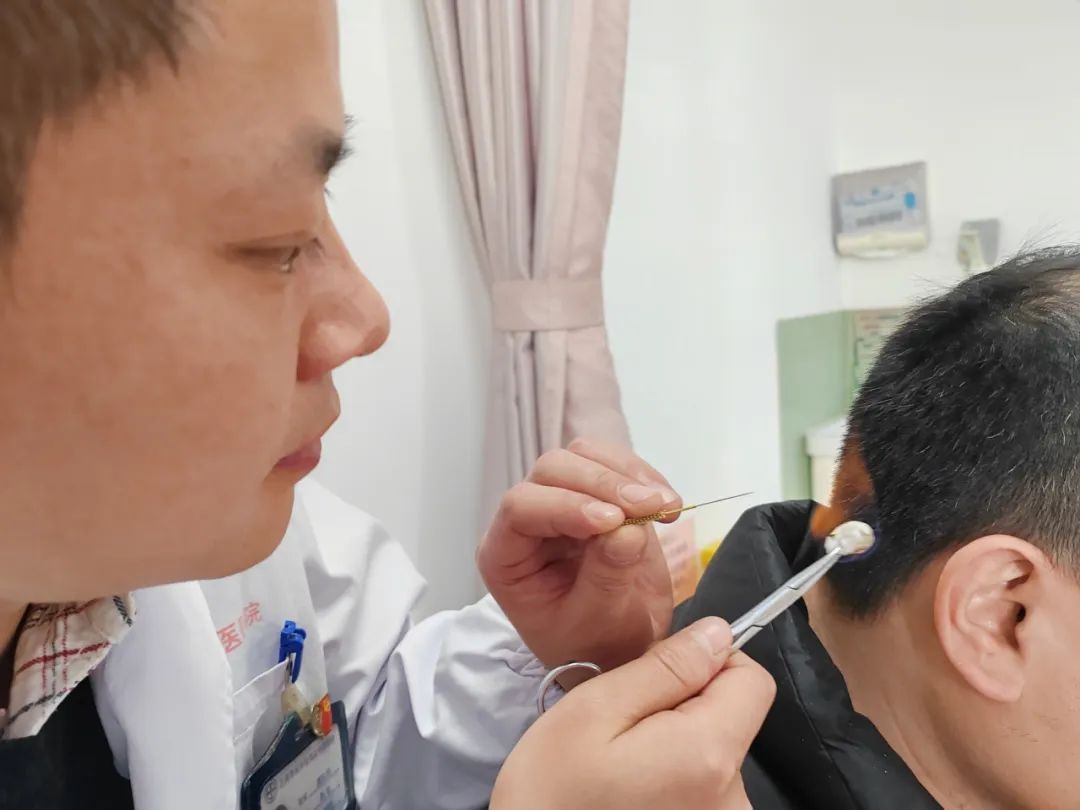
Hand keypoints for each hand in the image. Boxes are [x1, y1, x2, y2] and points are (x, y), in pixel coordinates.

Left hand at [477, 438, 681, 672]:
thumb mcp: (600, 623)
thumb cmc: (594, 646)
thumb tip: (627, 531)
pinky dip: (644, 476)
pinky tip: (668, 505)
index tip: (613, 521)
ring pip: (583, 455)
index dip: (565, 506)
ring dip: (628, 473)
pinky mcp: (597, 494)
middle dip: (604, 484)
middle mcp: (527, 521)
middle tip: (651, 507)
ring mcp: (561, 501)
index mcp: (506, 557)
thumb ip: (608, 577)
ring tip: (666, 506)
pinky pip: (614, 463)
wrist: (620, 648)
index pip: (520, 509)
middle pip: (552, 471)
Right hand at [490, 618, 774, 809]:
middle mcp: (732, 797)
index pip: (753, 680)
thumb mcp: (594, 711)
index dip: (709, 661)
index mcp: (709, 753)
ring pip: (711, 750)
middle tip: (620, 725)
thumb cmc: (551, 794)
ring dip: (671, 743)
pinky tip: (627, 791)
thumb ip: (664, 668)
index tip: (656, 674)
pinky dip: (668, 777)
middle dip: (681, 705)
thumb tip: (717, 634)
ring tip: (618, 764)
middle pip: (730, 716)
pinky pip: (699, 786)